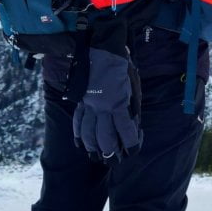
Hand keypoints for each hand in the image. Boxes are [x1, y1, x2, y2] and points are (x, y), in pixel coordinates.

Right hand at [73, 48, 142, 162]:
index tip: (133, 150)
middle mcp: (102, 108)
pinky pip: (78, 121)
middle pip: (104, 137)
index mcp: (119, 103)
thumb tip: (131, 126)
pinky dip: (78, 134)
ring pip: (88, 133)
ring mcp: (89, 106)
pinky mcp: (81, 102)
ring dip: (92, 147)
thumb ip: (131, 109)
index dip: (131, 144)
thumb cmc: (122, 69)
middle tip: (113, 160)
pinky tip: (81, 143)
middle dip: (109, 152)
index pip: (126, 131)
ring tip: (96, 156)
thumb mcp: (133, 88)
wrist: (102, 50)